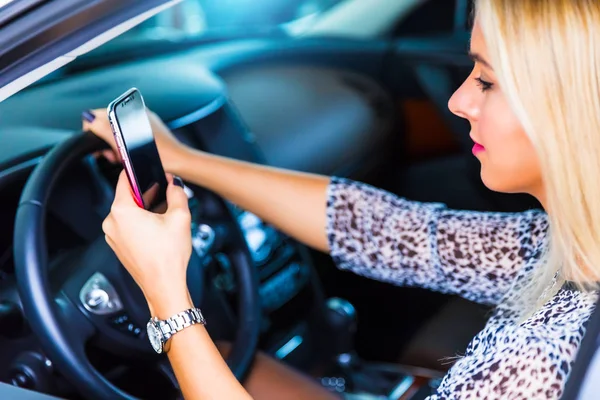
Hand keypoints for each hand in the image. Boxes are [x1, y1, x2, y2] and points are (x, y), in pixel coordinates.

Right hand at [82, 108, 185, 172]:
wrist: (181, 163)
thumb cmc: (161, 156)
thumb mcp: (128, 146)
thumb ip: (107, 131)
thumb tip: (89, 119)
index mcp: (132, 112)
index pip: (101, 113)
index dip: (93, 129)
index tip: (96, 144)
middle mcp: (137, 114)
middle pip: (108, 123)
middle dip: (104, 140)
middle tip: (110, 155)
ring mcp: (143, 123)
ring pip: (117, 132)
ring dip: (113, 145)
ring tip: (118, 157)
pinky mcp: (148, 133)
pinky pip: (127, 137)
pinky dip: (123, 147)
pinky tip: (126, 157)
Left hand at [102, 171, 192, 316]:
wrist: (164, 286)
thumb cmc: (168, 257)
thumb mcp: (180, 217)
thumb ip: (177, 193)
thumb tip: (174, 184)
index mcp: (121, 211)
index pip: (124, 179)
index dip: (138, 171)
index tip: (147, 167)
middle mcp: (112, 223)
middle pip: (128, 196)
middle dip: (147, 192)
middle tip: (165, 191)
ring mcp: (113, 236)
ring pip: (128, 212)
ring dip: (145, 208)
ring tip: (165, 212)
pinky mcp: (119, 246)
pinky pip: (128, 226)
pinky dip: (141, 222)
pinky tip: (159, 226)